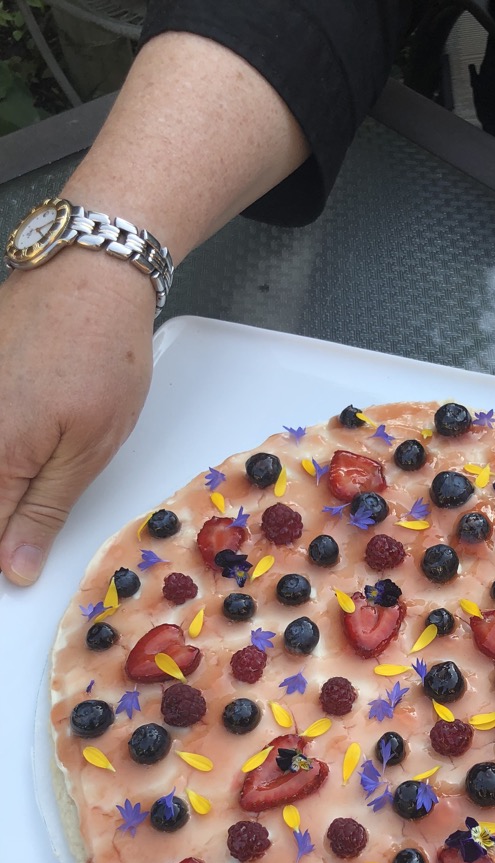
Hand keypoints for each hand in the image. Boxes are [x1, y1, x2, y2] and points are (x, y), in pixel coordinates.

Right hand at [0, 251, 154, 584]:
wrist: (88, 275)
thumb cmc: (100, 355)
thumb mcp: (88, 451)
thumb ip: (42, 512)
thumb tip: (12, 567)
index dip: (2, 555)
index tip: (16, 572)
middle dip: (3, 518)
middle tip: (28, 517)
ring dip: (5, 484)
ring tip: (30, 471)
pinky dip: (2, 450)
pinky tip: (21, 446)